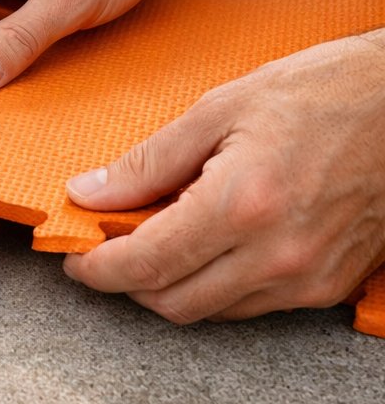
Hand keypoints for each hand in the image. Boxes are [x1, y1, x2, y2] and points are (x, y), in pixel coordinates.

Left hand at [63, 34, 384, 322]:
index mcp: (241, 204)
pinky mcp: (330, 286)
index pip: (145, 264)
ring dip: (171, 286)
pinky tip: (208, 245)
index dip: (97, 269)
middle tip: (104, 248)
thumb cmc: (324, 91)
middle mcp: (275, 255)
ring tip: (154, 241)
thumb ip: (150, 160)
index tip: (74, 258)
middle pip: (172, 301)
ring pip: (212, 311)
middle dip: (126, 283)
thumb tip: (90, 192)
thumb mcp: (222, 108)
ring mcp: (308, 278)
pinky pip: (253, 306)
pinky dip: (217, 285)